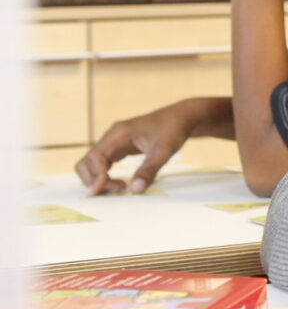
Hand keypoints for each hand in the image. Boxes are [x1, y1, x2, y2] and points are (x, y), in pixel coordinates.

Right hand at [74, 97, 222, 194]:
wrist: (180, 118)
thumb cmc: (173, 130)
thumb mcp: (164, 151)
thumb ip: (149, 170)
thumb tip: (134, 189)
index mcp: (119, 133)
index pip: (96, 156)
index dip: (96, 176)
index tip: (106, 190)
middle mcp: (111, 136)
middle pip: (87, 161)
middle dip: (95, 180)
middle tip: (119, 190)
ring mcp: (113, 142)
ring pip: (92, 164)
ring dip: (99, 179)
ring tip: (121, 187)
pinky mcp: (117, 148)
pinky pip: (102, 164)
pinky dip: (105, 176)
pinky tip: (120, 183)